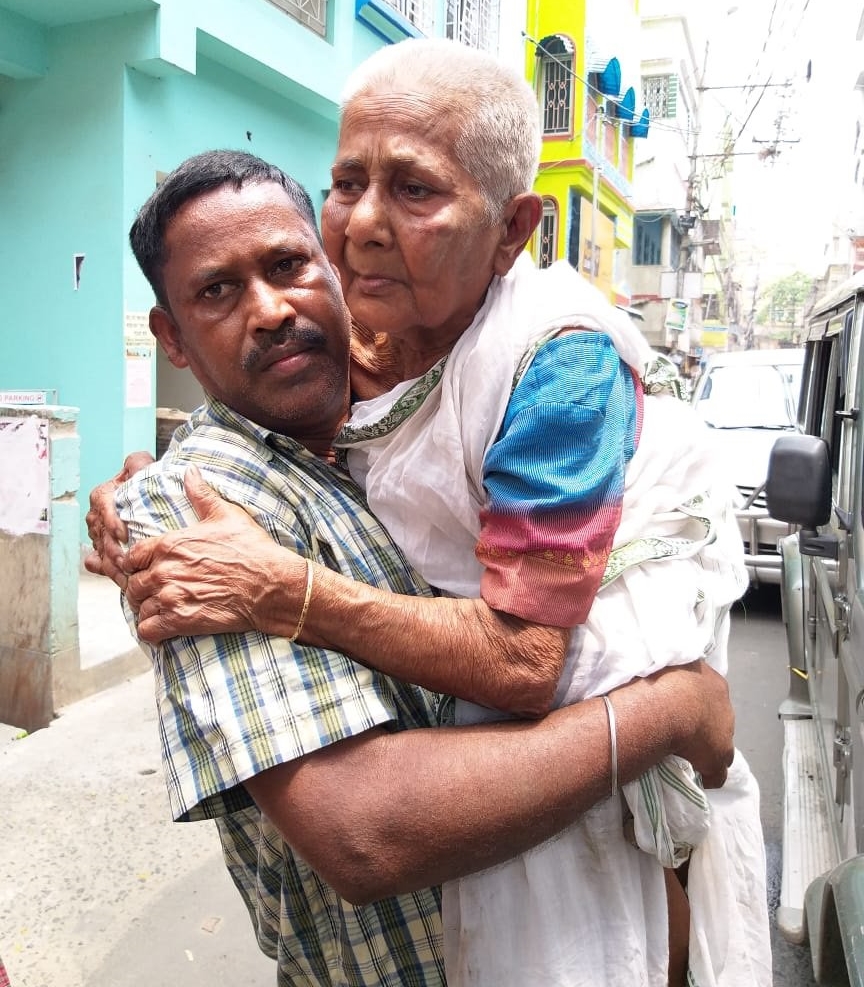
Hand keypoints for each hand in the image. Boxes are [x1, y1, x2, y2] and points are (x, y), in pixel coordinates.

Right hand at [84, 451, 154, 588]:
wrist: (150, 498)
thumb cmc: (145, 481)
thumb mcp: (142, 467)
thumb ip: (138, 462)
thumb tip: (138, 462)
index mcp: (104, 494)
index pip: (102, 505)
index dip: (111, 520)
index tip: (123, 534)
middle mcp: (98, 514)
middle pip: (101, 533)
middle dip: (112, 550)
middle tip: (126, 563)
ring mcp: (99, 533)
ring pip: (99, 550)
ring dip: (111, 565)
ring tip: (124, 577)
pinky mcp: (104, 548)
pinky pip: (99, 562)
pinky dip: (107, 571)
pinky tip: (118, 580)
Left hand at [124, 466, 304, 643]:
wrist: (271, 585)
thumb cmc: (252, 549)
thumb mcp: (227, 515)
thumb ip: (201, 494)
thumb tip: (189, 471)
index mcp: (170, 544)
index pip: (132, 556)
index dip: (138, 563)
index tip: (148, 568)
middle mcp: (164, 571)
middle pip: (132, 584)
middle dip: (142, 587)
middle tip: (156, 591)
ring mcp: (170, 597)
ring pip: (138, 608)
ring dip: (148, 609)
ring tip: (162, 609)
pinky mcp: (179, 621)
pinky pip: (148, 630)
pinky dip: (152, 631)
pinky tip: (163, 628)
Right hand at [661, 661, 734, 788]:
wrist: (664, 704)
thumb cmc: (658, 682)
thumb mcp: (664, 668)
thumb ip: (670, 674)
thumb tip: (659, 678)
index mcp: (713, 682)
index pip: (710, 696)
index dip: (696, 704)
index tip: (681, 710)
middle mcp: (724, 705)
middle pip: (718, 720)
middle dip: (704, 726)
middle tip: (682, 731)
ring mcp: (725, 733)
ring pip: (719, 745)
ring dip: (704, 750)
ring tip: (682, 754)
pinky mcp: (719, 757)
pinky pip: (716, 773)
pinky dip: (706, 776)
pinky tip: (690, 777)